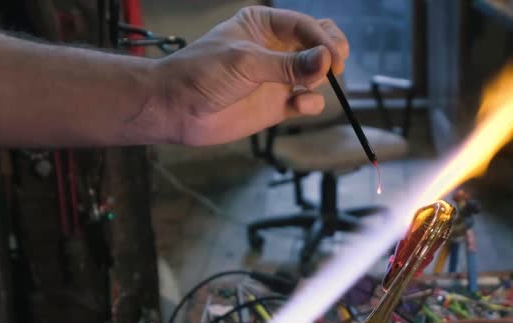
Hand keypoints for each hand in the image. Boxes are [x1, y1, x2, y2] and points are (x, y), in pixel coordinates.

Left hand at [155, 6, 348, 146]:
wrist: (176, 108)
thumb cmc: (203, 73)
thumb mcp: (246, 61)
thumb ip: (288, 64)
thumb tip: (326, 61)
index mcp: (265, 25)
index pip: (307, 26)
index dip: (323, 40)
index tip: (333, 58)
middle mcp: (276, 49)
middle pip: (320, 45)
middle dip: (332, 54)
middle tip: (336, 66)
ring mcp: (279, 78)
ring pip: (318, 73)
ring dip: (321, 80)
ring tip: (309, 87)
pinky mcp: (278, 105)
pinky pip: (308, 101)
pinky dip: (311, 103)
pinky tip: (300, 105)